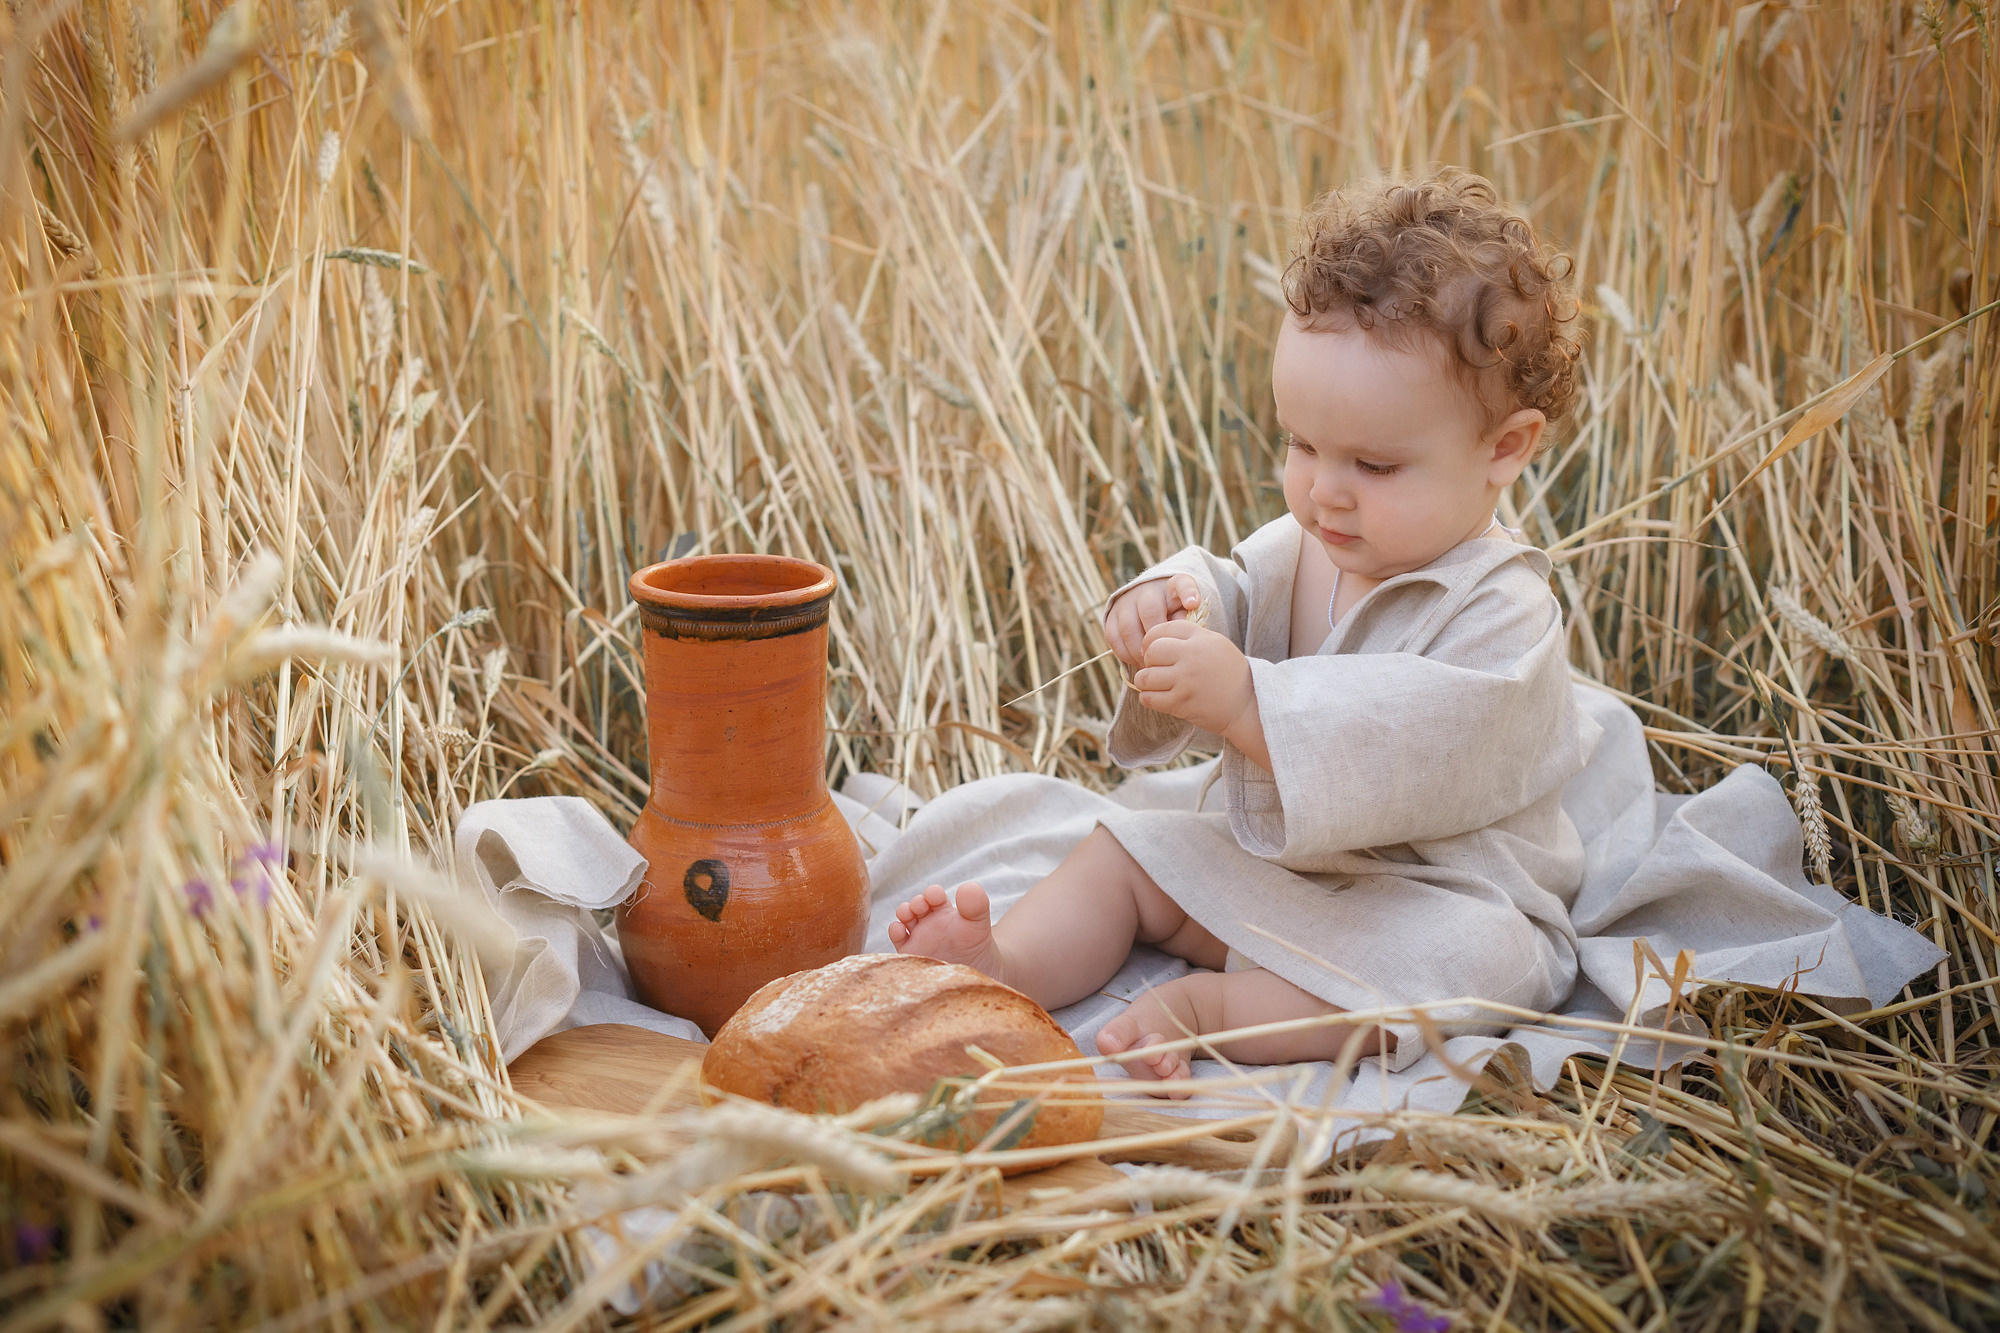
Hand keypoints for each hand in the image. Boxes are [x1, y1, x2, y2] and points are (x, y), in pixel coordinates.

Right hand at [1104, 575, 1200, 670]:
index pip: (1182, 584)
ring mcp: (1126, 601)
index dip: (1188, 593)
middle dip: (1156, 639)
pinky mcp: (1111, 615)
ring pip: (1128, 628)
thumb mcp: (1185, 613)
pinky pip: (1113, 636)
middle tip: (1163, 658)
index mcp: (1172, 587)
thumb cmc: (1173, 613)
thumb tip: (1178, 638)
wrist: (1148, 603)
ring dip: (1139, 651)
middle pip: (1149, 612)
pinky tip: (1137, 663)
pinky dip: (1125, 653)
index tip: (1193, 604)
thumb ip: (1185, 622)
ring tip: (1150, 664)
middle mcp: (1147, 591)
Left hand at [1133, 620, 1254, 737]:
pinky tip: (1157, 697)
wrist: (1247, 705)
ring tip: (1154, 684)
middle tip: (1155, 668)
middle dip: (1148, 660)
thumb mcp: (1216, 645)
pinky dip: (1148, 698)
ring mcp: (1186, 680)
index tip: (1152, 650)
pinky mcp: (1182, 703)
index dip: (1151, 639)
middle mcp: (1193, 656)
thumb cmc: (1230, 674)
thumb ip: (1190, 637)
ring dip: (1145, 681)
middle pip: (1152, 651)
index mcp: (1202, 638)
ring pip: (1145, 676)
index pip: (1163, 629)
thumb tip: (1155, 639)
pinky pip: (1149, 698)